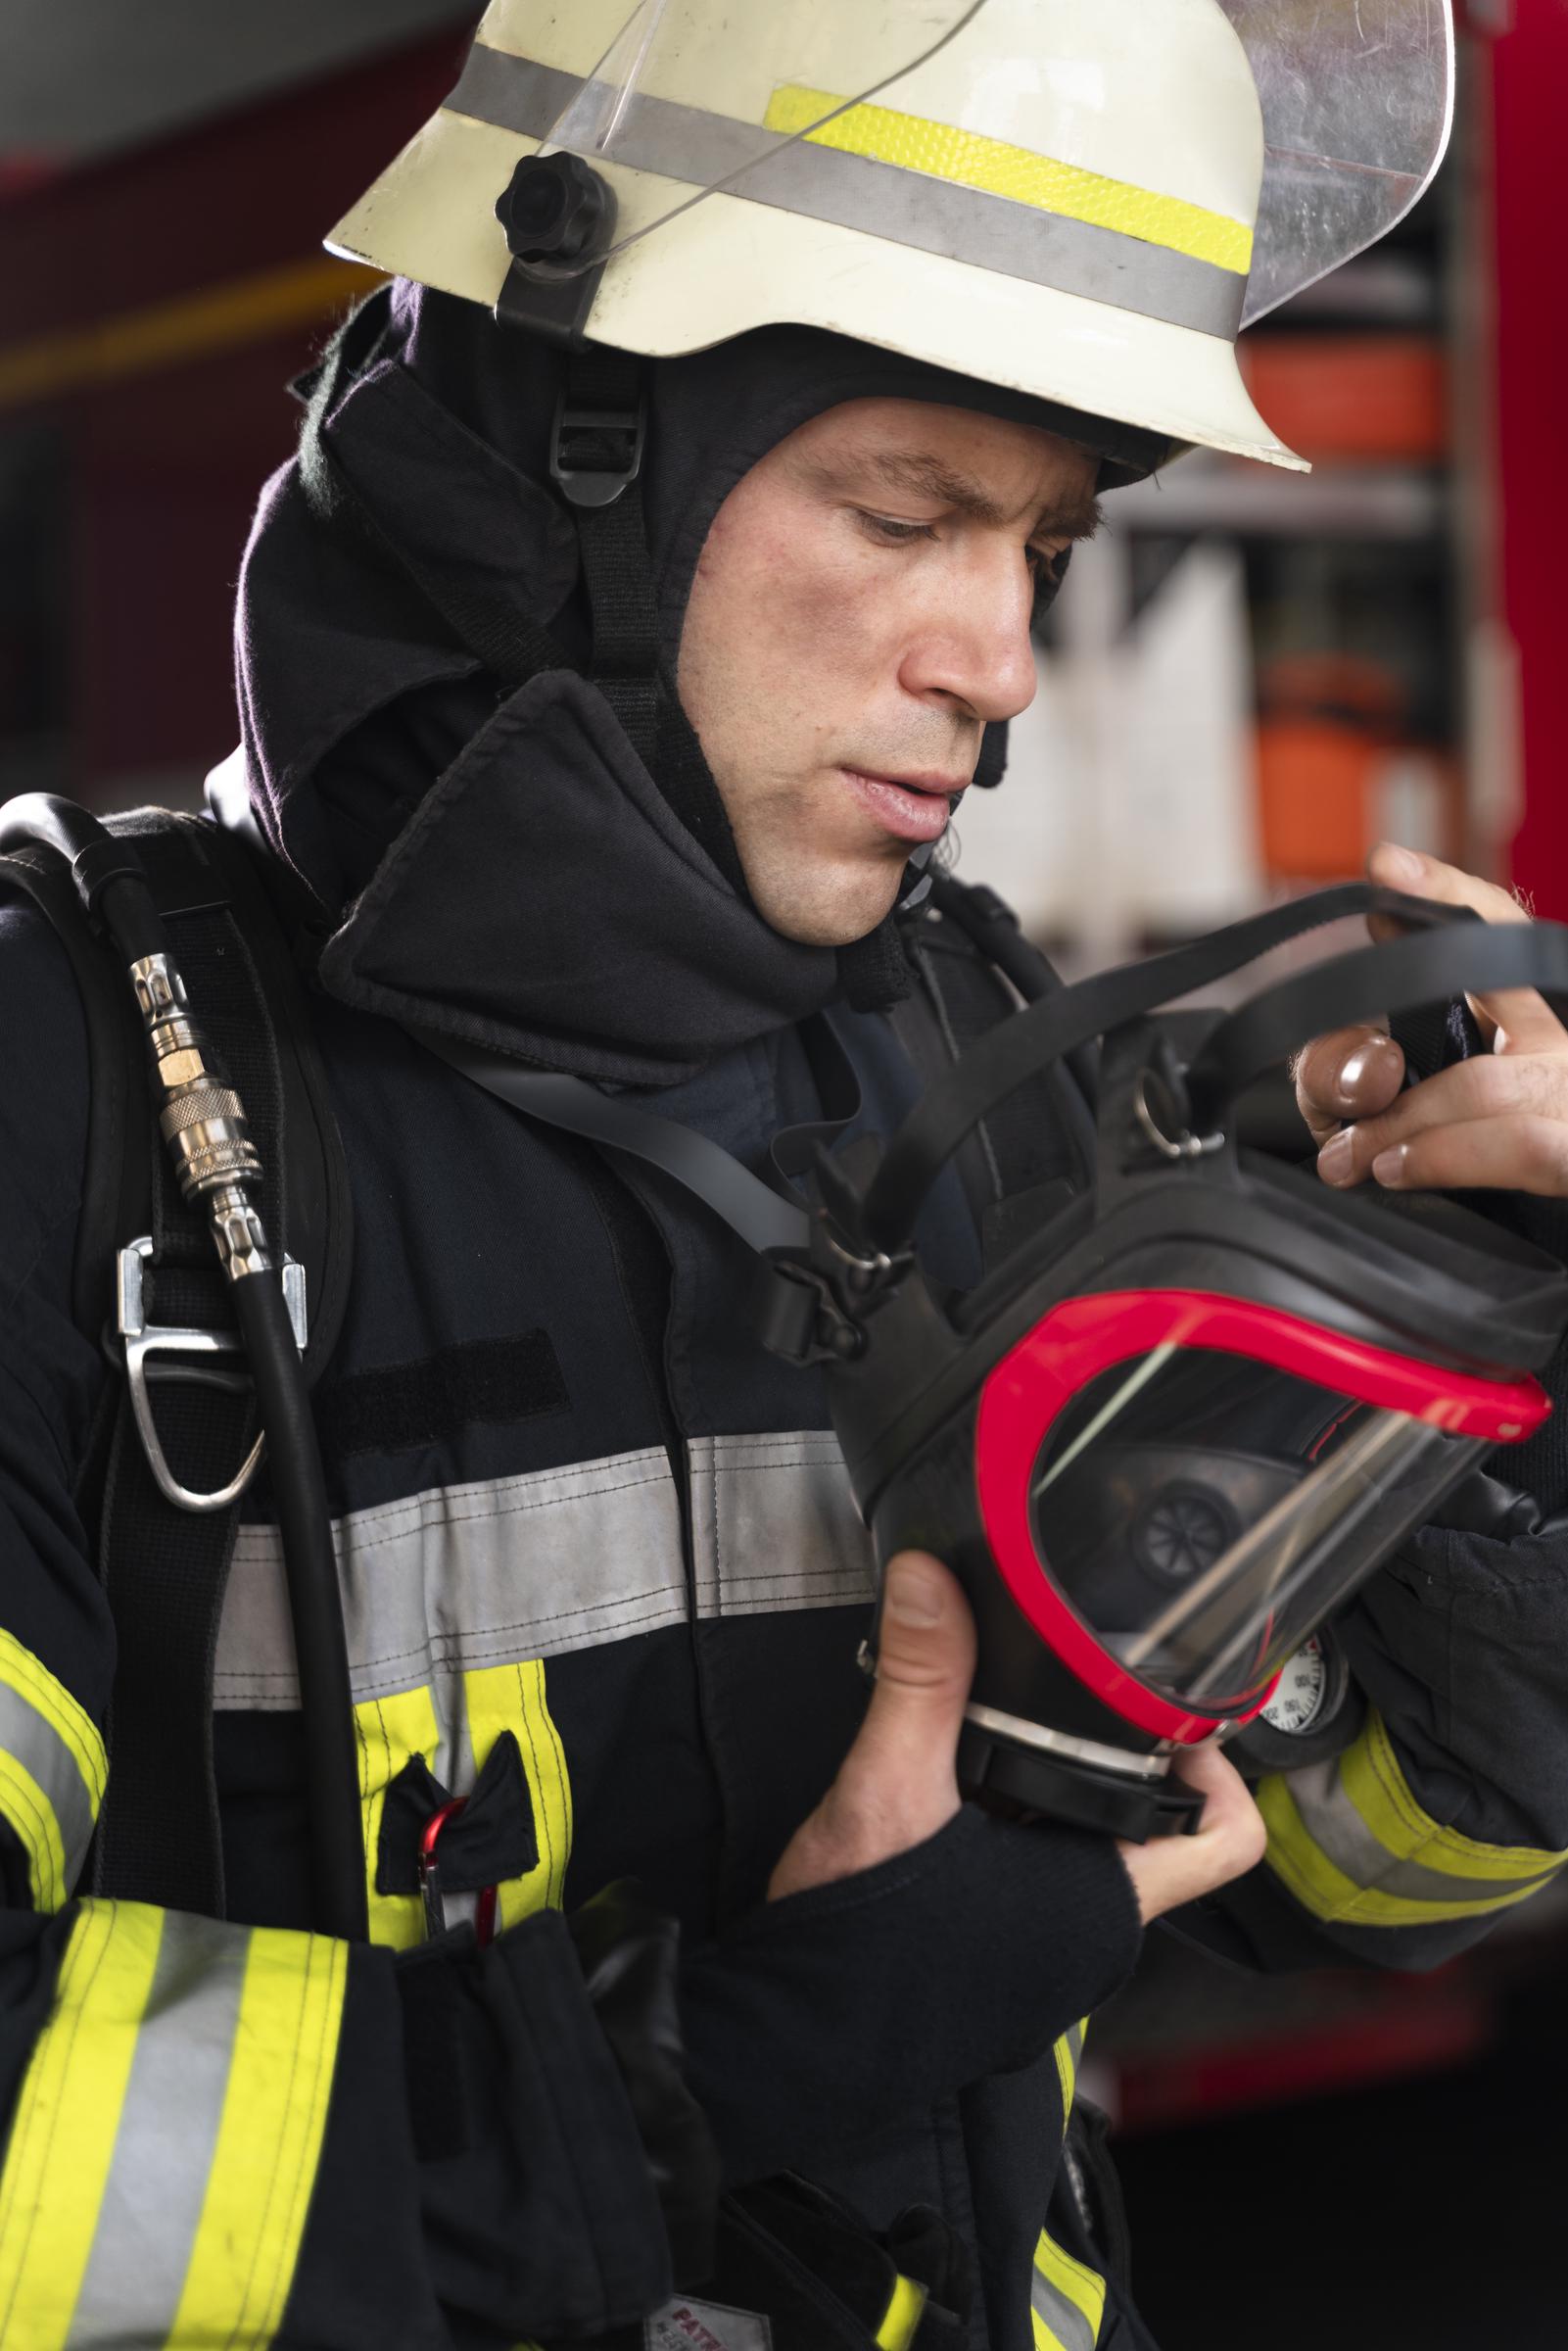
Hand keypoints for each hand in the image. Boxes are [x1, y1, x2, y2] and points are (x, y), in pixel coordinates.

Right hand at [768, 1553, 1266, 1921]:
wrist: (794, 2038)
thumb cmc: (858, 1949)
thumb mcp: (890, 1789)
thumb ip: (920, 1679)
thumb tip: (931, 1583)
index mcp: (1101, 1899)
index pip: (1225, 1838)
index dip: (1218, 1767)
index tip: (1171, 1712)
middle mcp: (1091, 1935)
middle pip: (1151, 1828)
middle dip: (1118, 1756)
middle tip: (1075, 1693)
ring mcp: (1048, 1954)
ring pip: (1088, 1851)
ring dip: (1058, 1790)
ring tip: (1007, 1729)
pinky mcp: (1002, 1957)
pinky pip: (1037, 1877)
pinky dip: (1013, 1825)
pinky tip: (958, 1787)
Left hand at [1295, 841, 1567, 1195]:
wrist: (1549, 1262)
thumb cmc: (1484, 1177)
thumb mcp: (1408, 1119)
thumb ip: (1359, 1080)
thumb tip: (1355, 1067)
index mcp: (1537, 1027)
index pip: (1500, 934)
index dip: (1447, 896)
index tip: (1386, 867)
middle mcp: (1565, 1053)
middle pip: (1488, 1007)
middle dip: (1392, 1039)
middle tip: (1326, 1084)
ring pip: (1487, 1088)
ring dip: (1400, 1122)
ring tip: (1347, 1155)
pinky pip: (1522, 1146)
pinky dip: (1448, 1157)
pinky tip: (1396, 1168)